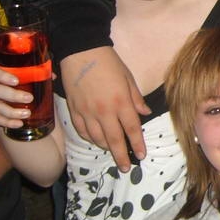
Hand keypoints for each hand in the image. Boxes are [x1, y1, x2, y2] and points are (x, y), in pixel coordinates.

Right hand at [0, 64, 32, 128]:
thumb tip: (51, 76)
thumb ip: (32, 72)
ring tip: (26, 113)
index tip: (16, 81)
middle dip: (12, 95)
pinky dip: (7, 122)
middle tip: (29, 98)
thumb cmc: (11, 80)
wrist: (2, 94)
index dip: (2, 76)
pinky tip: (19, 123)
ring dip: (11, 111)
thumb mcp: (17, 74)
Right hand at [60, 47, 149, 171]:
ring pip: (97, 138)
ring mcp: (87, 112)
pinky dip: (90, 138)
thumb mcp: (129, 79)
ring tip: (113, 152)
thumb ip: (136, 99)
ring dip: (106, 148)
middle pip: (114, 140)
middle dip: (122, 156)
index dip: (137, 144)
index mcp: (121, 103)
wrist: (81, 52)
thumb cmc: (109, 63)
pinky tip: (96, 140)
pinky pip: (82, 130)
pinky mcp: (74, 110)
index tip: (141, 156)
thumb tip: (145, 114)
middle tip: (127, 168)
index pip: (132, 130)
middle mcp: (104, 111)